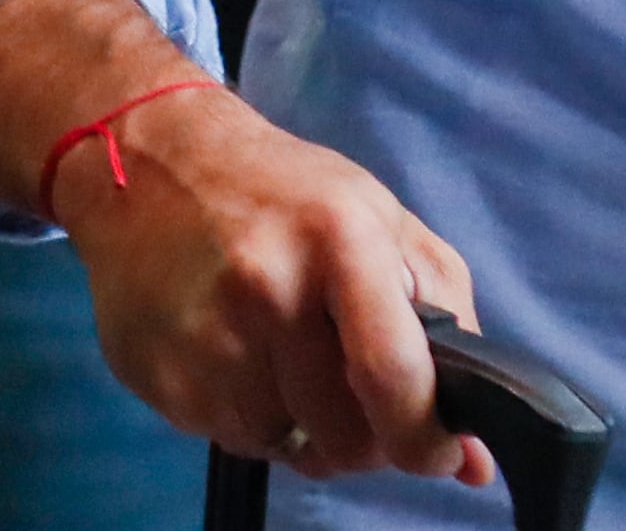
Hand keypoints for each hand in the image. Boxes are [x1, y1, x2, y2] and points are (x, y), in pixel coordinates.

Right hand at [51, 85, 497, 490]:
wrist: (151, 167)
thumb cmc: (287, 195)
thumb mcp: (384, 222)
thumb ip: (446, 323)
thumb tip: (474, 458)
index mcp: (340, 240)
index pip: (392, 373)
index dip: (427, 437)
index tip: (442, 454)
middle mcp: (269, 293)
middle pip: (345, 435)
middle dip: (370, 435)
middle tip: (362, 393)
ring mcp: (207, 344)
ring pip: (292, 448)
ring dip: (309, 425)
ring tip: (294, 356)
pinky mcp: (162, 383)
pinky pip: (237, 441)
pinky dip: (258, 418)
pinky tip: (246, 358)